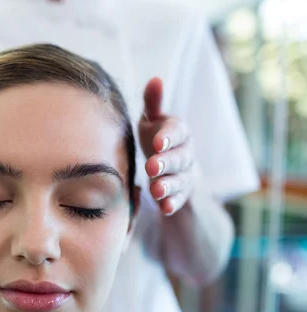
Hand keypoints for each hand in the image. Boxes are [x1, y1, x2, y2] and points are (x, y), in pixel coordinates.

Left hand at [139, 78, 194, 215]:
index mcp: (180, 130)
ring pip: (180, 179)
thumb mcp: (153, 119)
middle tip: (151, 167)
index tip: (157, 143)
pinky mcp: (182, 192)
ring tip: (156, 190)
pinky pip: (179, 199)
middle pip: (179, 157)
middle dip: (166, 163)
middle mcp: (186, 152)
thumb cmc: (156, 135)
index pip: (177, 132)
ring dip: (169, 185)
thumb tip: (155, 79)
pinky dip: (172, 203)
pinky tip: (164, 207)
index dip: (168, 138)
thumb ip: (154, 103)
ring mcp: (186, 174)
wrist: (171, 163)